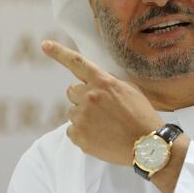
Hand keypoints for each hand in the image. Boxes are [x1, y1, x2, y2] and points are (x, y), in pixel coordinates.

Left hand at [41, 40, 163, 165]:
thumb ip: (108, 83)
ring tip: (104, 126)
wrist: (148, 146)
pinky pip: (71, 131)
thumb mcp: (129, 90)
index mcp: (102, 82)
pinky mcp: (78, 135)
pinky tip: (99, 137)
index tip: (45, 45)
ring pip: (72, 112)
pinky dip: (82, 134)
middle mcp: (89, 96)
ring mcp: (82, 116)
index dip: (58, 52)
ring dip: (83, 117)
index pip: (76, 62)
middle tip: (100, 110)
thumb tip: (94, 82)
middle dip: (82, 98)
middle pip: (71, 91)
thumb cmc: (142, 117)